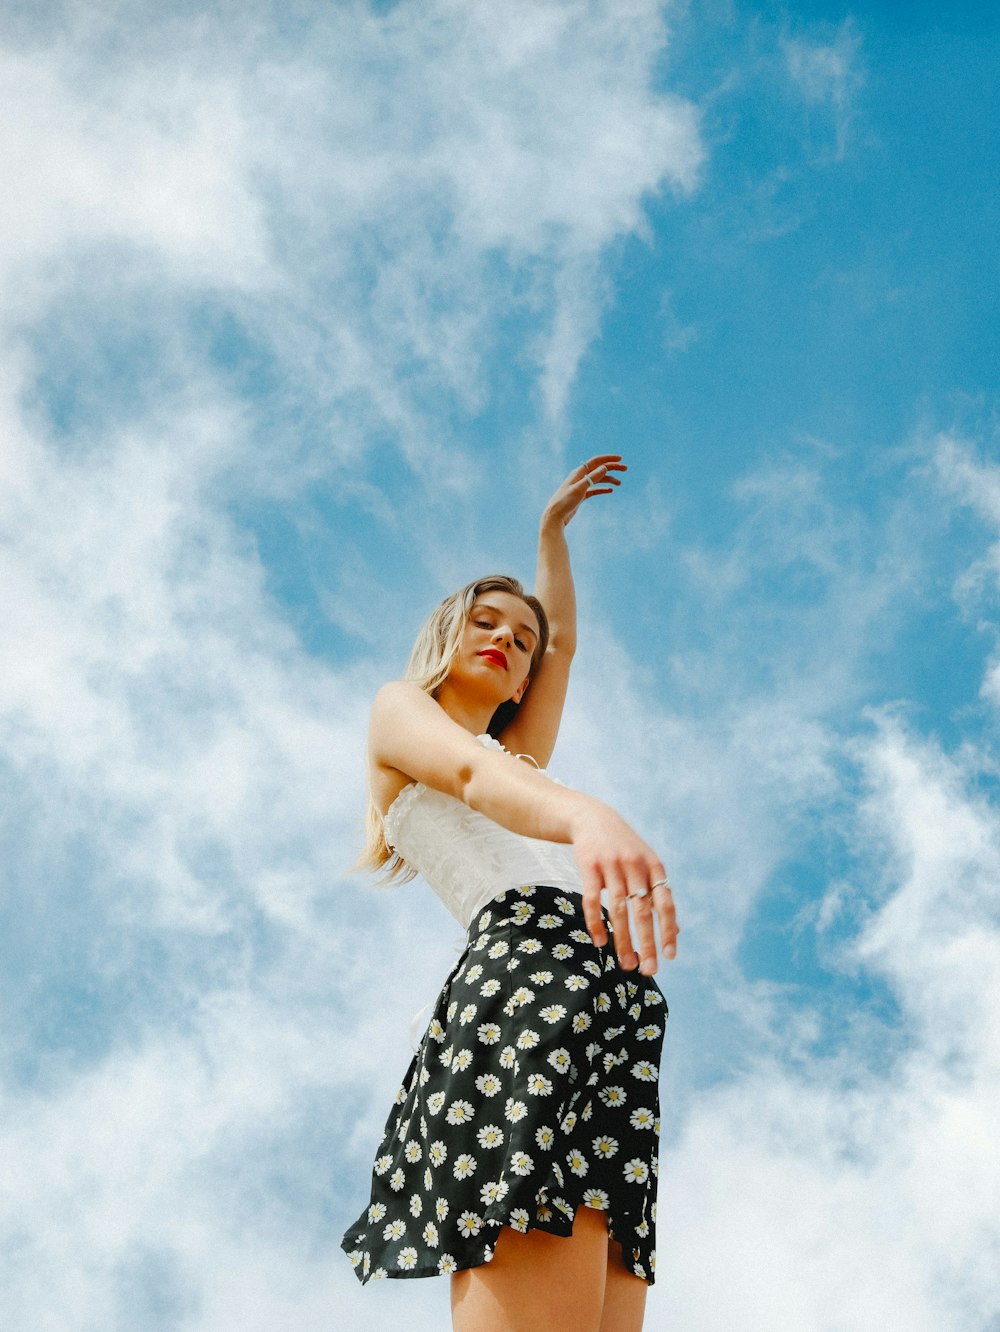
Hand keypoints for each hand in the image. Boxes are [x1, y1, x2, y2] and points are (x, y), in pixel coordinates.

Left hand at [542, 454, 627, 529]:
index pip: (596, 461)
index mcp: (578, 473)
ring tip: (619, 483)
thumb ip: (592, 478)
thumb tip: (604, 467)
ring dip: (609, 479)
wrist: (555, 516)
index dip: (608, 459)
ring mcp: (580, 486)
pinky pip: (594, 490)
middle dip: (612, 467)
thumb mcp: (579, 489)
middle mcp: (580, 477)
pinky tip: (610, 491)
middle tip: (625, 469)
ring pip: (598, 479)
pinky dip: (602, 489)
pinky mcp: (581, 496)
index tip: (620, 459)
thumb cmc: (564, 502)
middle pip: (598, 469)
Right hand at [570, 803, 678, 975]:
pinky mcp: (589, 866)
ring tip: (627, 964)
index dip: (668, 930)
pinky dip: (596, 923)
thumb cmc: (624, 847)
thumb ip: (659, 894)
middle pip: (642, 911)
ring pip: (618, 910)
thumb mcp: (647, 864)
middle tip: (649, 970)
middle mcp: (635, 865)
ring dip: (623, 940)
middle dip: (647, 944)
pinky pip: (591, 900)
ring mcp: (611, 865)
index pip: (665, 903)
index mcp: (654, 866)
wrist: (592, 818)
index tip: (670, 956)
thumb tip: (676, 930)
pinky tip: (600, 942)